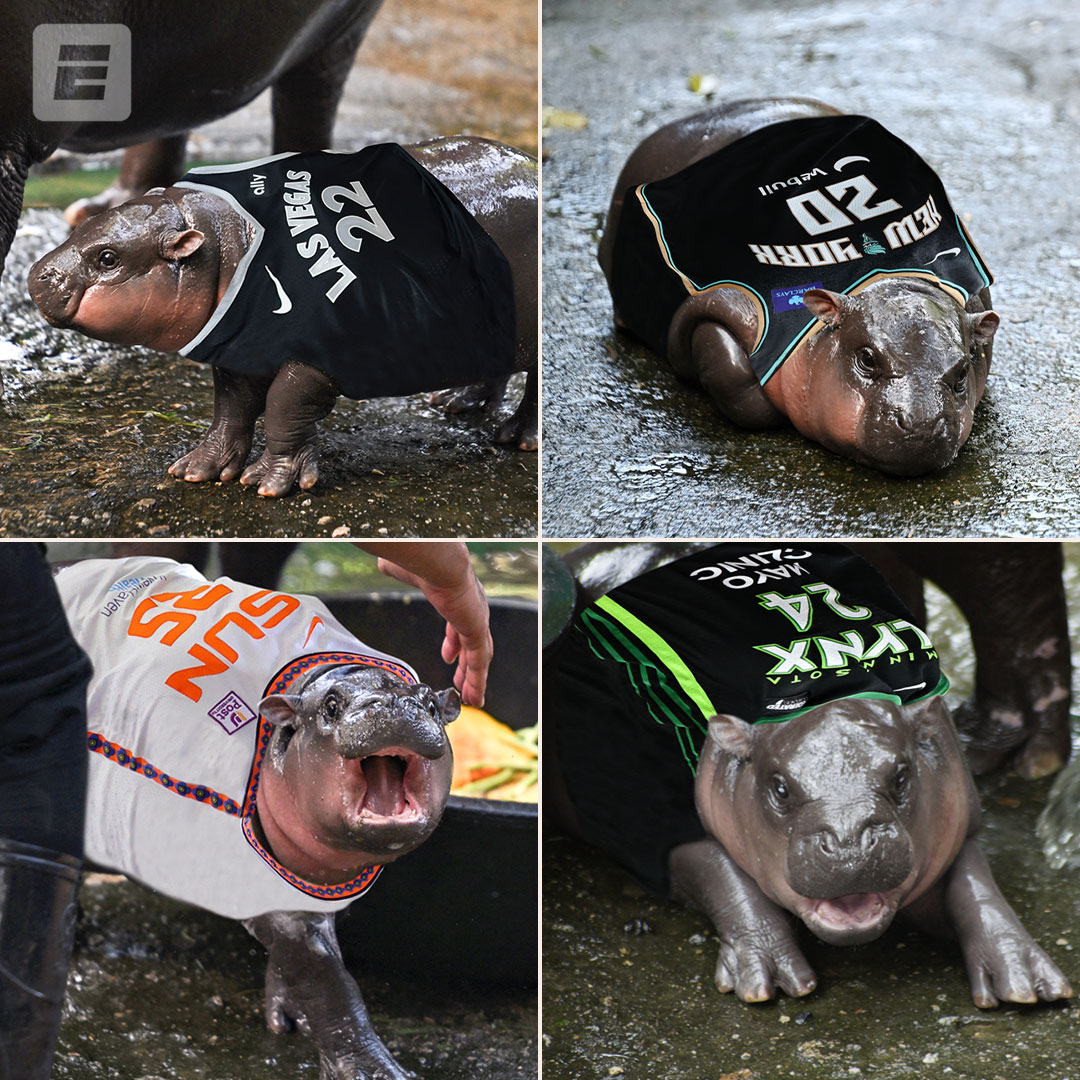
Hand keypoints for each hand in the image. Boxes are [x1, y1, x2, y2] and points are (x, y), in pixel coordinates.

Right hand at [357, 544, 492, 706]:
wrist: (437, 560)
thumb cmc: (423, 559)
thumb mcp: (406, 569)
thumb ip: (397, 570)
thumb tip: (384, 564)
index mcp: (458, 598)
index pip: (459, 626)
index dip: (454, 643)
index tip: (449, 656)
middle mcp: (472, 610)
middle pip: (473, 645)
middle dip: (467, 665)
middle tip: (460, 681)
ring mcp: (476, 620)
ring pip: (479, 658)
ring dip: (474, 678)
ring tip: (470, 697)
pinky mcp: (477, 630)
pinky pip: (479, 663)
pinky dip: (478, 681)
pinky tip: (474, 696)